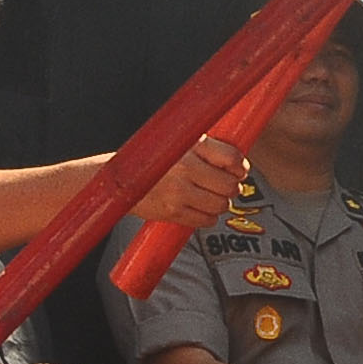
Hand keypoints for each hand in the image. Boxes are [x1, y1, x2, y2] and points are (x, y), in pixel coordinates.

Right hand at [129, 134, 247, 235]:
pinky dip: (208, 216)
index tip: (239, 170)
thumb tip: (238, 164)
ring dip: (221, 203)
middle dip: (231, 187)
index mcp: (190, 146)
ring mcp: (179, 192)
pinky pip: (206, 220)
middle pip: (230, 185)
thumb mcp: (180, 143)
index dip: (240, 167)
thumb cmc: (154, 159)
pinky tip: (200, 207)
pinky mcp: (173, 212)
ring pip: (221, 205)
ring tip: (210, 196)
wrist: (122, 178)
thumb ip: (209, 149)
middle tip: (224, 186)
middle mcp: (185, 168)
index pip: (232, 159)